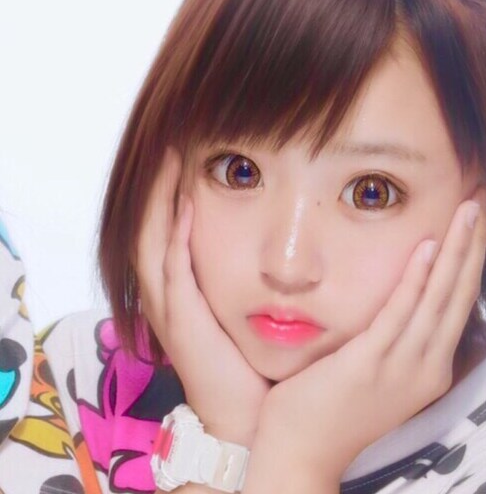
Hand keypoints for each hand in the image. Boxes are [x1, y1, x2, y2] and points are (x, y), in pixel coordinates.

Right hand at [136, 147, 270, 446]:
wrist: (242, 410)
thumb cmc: (244, 357)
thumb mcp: (238, 304)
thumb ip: (243, 269)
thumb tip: (270, 234)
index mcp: (178, 286)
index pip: (164, 225)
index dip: (167, 187)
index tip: (184, 148)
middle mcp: (164, 292)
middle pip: (149, 225)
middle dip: (157, 182)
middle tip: (171, 140)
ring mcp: (169, 307)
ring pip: (152, 241)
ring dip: (159, 198)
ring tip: (172, 156)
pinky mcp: (182, 323)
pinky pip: (173, 272)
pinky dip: (176, 237)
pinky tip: (186, 205)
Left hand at [248, 186, 485, 483]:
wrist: (302, 454)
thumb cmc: (336, 407)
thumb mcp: (381, 371)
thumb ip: (397, 337)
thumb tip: (404, 296)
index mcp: (430, 366)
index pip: (457, 303)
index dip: (470, 260)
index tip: (475, 224)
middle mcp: (427, 367)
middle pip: (458, 294)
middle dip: (473, 245)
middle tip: (482, 202)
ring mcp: (401, 367)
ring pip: (438, 298)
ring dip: (456, 251)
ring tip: (468, 211)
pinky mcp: (370, 363)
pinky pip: (398, 314)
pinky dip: (416, 280)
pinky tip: (427, 248)